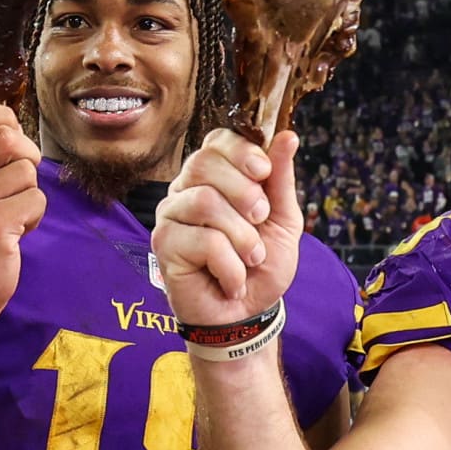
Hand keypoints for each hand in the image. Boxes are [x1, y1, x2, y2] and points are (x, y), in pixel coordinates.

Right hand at [0, 103, 45, 338]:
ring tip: (11, 216)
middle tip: (22, 181)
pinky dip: (34, 217)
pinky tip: (14, 234)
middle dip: (27, 156)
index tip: (13, 136)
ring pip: (26, 171)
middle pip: (7, 138)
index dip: (3, 118)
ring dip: (29, 193)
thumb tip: (10, 128)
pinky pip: (35, 200)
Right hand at [152, 128, 304, 326]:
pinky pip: (202, 240)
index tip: (263, 172)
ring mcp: (170, 216)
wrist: (247, 314)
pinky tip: (231, 279)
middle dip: (244, 192)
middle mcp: (185, 190)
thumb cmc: (260, 265)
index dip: (241, 150)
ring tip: (250, 258)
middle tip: (260, 220)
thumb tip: (288, 135)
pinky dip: (230, 265)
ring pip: (205, 202)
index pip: (217, 140)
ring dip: (241, 236)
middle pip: (204, 163)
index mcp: (214, 176)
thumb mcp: (283, 220)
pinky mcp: (163, 244)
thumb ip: (280, 179)